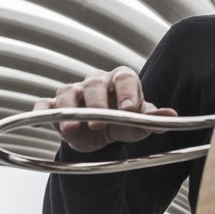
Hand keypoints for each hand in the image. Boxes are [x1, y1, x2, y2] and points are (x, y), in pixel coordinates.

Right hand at [33, 66, 177, 152]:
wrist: (99, 136)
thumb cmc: (121, 121)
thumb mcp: (136, 123)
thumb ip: (151, 119)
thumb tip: (171, 116)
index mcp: (119, 80)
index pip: (125, 77)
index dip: (127, 92)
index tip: (129, 110)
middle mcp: (95, 82)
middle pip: (95, 83)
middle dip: (97, 101)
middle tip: (100, 120)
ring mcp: (73, 93)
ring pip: (67, 91)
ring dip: (69, 109)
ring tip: (73, 127)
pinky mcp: (54, 106)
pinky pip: (44, 104)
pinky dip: (42, 111)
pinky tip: (45, 118)